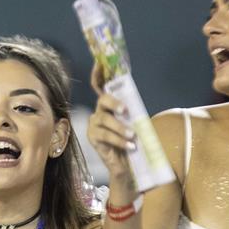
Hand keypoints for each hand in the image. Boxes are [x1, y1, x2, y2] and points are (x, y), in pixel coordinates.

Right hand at [88, 64, 135, 187]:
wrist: (127, 166)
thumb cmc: (132, 142)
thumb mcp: (135, 124)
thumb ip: (132, 113)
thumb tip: (135, 106)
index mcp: (109, 105)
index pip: (101, 86)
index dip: (98, 74)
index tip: (99, 62)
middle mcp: (99, 111)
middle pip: (103, 100)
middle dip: (114, 103)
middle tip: (125, 111)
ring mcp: (94, 124)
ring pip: (105, 120)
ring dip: (120, 128)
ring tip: (133, 137)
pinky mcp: (93, 138)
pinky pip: (105, 135)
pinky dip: (119, 140)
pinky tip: (130, 146)